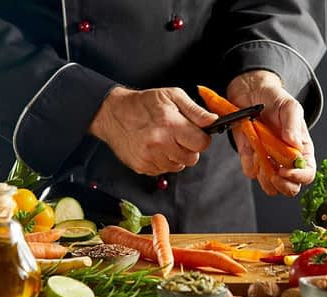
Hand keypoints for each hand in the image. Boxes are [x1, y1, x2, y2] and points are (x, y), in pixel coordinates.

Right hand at [89, 86, 217, 175]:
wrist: (113, 113)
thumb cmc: (144, 103)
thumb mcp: (173, 96)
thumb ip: (195, 110)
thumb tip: (213, 120)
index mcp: (171, 124)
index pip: (201, 143)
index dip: (201, 138)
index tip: (195, 133)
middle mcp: (160, 143)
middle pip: (192, 158)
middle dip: (189, 148)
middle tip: (178, 136)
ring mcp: (149, 157)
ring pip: (178, 166)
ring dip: (175, 156)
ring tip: (165, 140)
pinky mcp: (142, 166)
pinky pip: (163, 171)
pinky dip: (162, 161)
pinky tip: (155, 148)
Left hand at [226, 70, 315, 196]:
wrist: (251, 94)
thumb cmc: (274, 99)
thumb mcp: (289, 105)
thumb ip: (293, 123)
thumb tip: (294, 144)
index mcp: (302, 150)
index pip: (308, 174)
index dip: (299, 177)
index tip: (286, 170)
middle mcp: (286, 160)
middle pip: (291, 188)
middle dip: (283, 185)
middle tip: (274, 173)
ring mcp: (269, 162)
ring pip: (271, 187)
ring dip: (265, 177)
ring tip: (261, 155)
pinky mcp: (251, 159)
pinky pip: (251, 173)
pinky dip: (250, 164)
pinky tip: (251, 147)